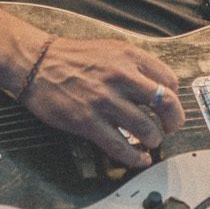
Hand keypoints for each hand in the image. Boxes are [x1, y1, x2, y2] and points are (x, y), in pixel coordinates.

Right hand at [23, 36, 184, 168]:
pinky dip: (135, 157)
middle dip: (173, 121)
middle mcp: (121, 77)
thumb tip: (158, 86)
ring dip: (153, 140)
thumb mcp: (110, 49)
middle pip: (166, 104)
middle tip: (171, 128)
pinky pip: (120, 147)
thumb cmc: (70, 57)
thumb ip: (135, 65)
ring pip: (146, 129)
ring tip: (150, 141)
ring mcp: (105, 101)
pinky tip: (139, 159)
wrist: (36, 63)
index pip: (169, 80)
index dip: (174, 97)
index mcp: (129, 57)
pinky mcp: (88, 122)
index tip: (170, 106)